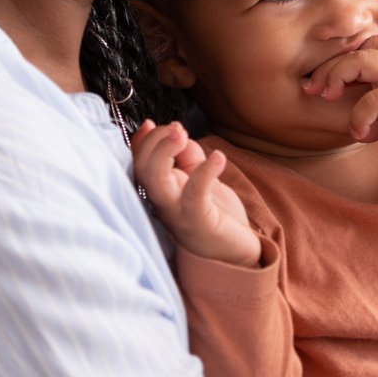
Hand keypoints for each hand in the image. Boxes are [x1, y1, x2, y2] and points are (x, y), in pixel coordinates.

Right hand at [133, 120, 262, 266]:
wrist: (238, 252)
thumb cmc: (217, 216)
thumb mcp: (201, 179)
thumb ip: (189, 157)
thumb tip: (181, 134)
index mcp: (162, 192)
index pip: (139, 164)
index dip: (142, 142)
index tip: (153, 123)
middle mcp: (163, 204)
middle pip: (141, 170)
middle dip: (153, 142)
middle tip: (176, 128)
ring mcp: (177, 214)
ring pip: (155, 182)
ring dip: (163, 152)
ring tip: (182, 134)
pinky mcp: (198, 222)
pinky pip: (194, 195)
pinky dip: (204, 171)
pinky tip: (219, 157)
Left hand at [302, 35, 377, 151]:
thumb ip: (373, 115)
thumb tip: (356, 130)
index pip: (357, 50)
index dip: (332, 63)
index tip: (315, 86)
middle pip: (355, 52)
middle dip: (328, 69)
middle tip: (314, 90)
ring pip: (363, 61)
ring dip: (338, 78)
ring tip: (328, 98)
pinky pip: (376, 98)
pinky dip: (360, 115)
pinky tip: (361, 132)